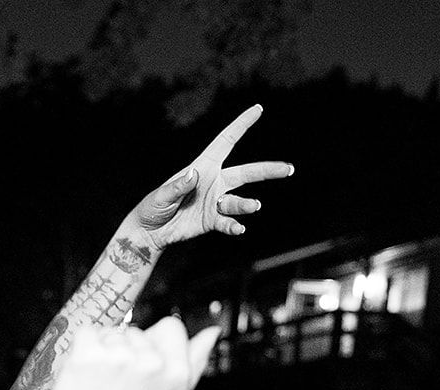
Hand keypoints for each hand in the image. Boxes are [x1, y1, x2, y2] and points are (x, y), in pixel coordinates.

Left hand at [30, 319, 218, 389]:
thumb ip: (195, 365)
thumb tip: (211, 333)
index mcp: (177, 374)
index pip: (171, 328)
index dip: (155, 342)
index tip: (142, 361)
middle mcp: (152, 363)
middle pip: (139, 331)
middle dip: (128, 350)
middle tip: (118, 384)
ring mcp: (120, 357)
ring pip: (113, 332)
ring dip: (105, 350)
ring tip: (101, 382)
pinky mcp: (89, 355)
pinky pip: (88, 332)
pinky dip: (83, 348)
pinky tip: (86, 373)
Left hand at [126, 105, 291, 252]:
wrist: (150, 231)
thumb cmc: (153, 206)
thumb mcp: (162, 195)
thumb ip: (177, 186)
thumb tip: (193, 175)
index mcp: (203, 167)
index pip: (226, 142)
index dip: (241, 125)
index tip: (258, 109)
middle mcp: (214, 182)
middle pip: (246, 173)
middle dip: (268, 170)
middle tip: (289, 169)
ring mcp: (215, 202)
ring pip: (238, 201)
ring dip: (247, 204)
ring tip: (255, 206)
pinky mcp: (212, 220)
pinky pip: (228, 222)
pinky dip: (234, 225)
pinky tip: (239, 229)